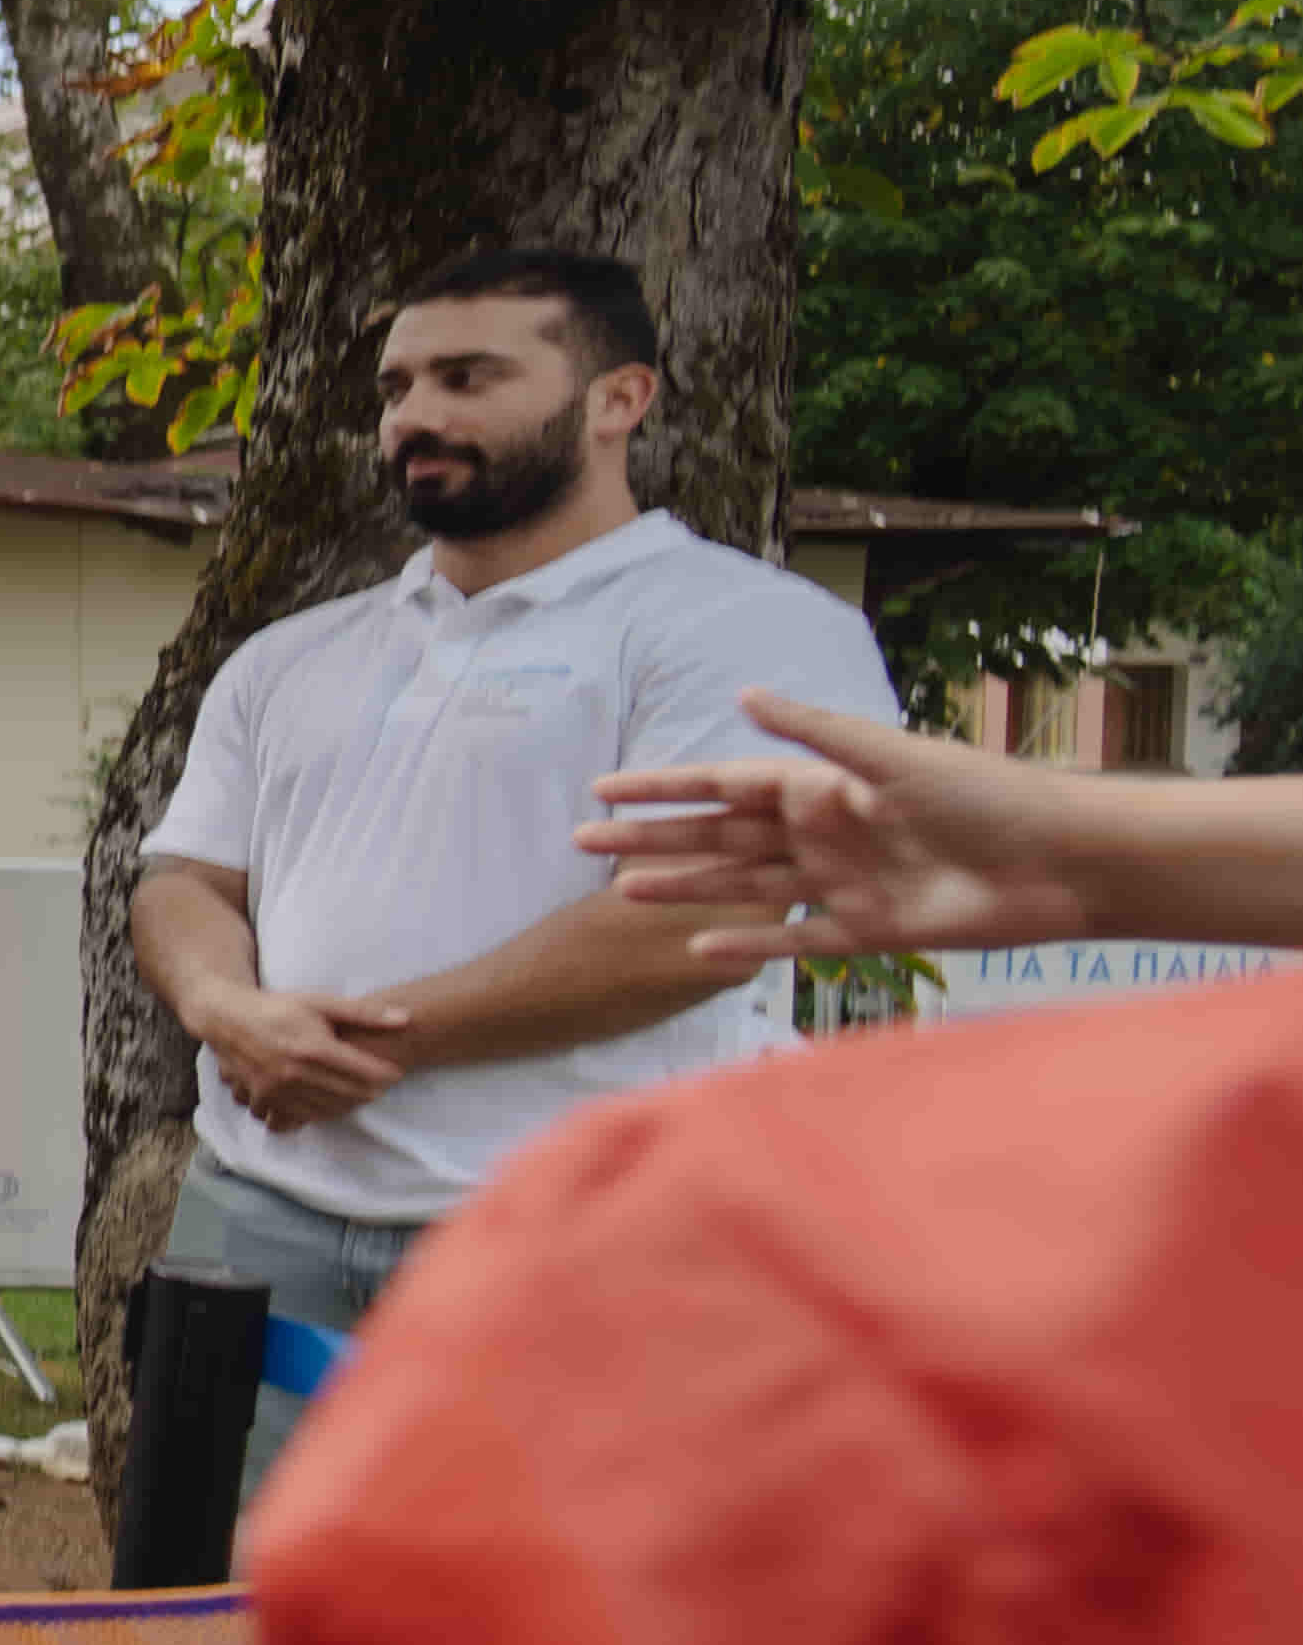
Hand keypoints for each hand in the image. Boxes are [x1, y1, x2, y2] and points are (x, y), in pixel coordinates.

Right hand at [186, 978, 410, 1125]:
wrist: (227, 1019)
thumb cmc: (277, 1008)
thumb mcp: (320, 1002)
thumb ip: (363, 1012)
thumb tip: (405, 1019)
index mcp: (314, 1047)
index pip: (367, 1073)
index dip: (388, 1075)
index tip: (395, 1071)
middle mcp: (296, 1073)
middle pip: (352, 1095)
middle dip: (372, 1091)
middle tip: (378, 1082)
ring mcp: (278, 1090)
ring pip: (329, 1110)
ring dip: (349, 1104)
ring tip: (355, 1090)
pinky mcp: (264, 1099)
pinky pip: (300, 1118)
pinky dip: (318, 1113)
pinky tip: (323, 1100)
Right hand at [583, 689, 1081, 961]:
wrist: (1060, 863)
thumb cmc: (986, 796)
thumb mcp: (894, 754)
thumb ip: (818, 734)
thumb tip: (746, 695)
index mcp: (824, 786)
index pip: (725, 784)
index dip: (665, 788)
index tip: (604, 790)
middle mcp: (823, 833)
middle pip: (720, 838)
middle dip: (654, 839)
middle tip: (584, 844)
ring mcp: (841, 884)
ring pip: (742, 887)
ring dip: (684, 888)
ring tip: (623, 892)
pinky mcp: (868, 932)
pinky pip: (793, 942)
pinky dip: (748, 947)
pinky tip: (698, 949)